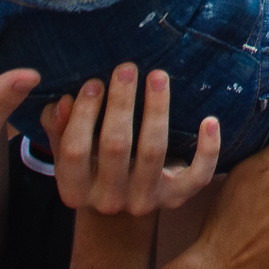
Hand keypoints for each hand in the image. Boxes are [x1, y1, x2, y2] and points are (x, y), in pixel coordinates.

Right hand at [42, 64, 220, 216]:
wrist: (124, 197)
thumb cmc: (92, 159)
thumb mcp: (68, 147)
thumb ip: (59, 126)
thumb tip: (63, 101)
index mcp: (74, 190)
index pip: (74, 150)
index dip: (83, 115)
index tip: (93, 82)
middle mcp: (108, 201)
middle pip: (115, 147)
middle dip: (121, 103)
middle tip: (126, 68)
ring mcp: (144, 201)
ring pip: (153, 151)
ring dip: (157, 110)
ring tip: (158, 76)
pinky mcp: (176, 197)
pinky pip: (198, 176)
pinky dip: (207, 149)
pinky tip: (210, 120)